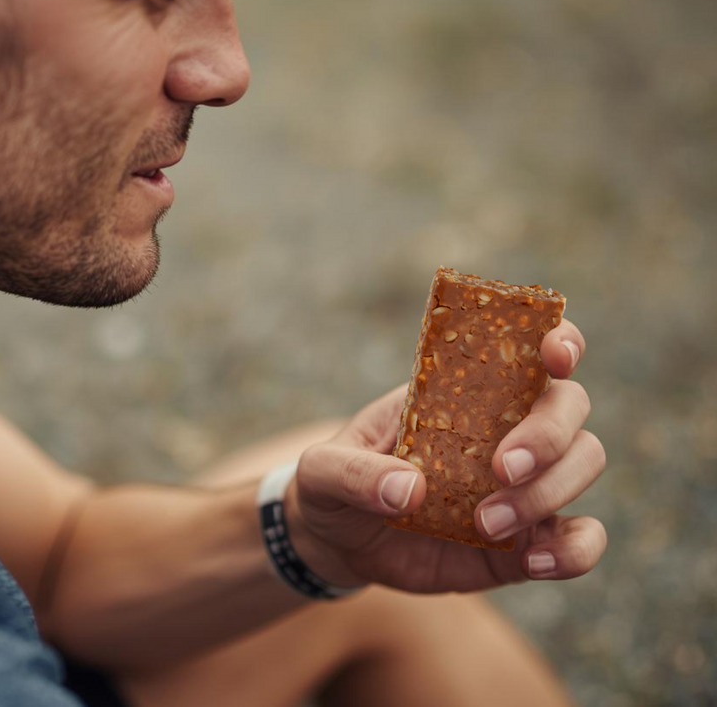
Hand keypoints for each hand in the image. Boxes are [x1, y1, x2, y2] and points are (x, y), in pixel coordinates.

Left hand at [286, 320, 606, 592]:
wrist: (338, 544)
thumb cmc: (333, 484)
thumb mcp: (322, 471)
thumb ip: (353, 473)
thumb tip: (410, 490)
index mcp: (459, 391)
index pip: (527, 349)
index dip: (559, 342)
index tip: (554, 356)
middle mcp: (503, 427)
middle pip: (568, 405)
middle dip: (548, 433)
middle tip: (499, 469)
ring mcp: (522, 483)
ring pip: (582, 464)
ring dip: (548, 493)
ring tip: (485, 524)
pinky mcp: (526, 539)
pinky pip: (581, 539)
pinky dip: (575, 551)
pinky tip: (532, 563)